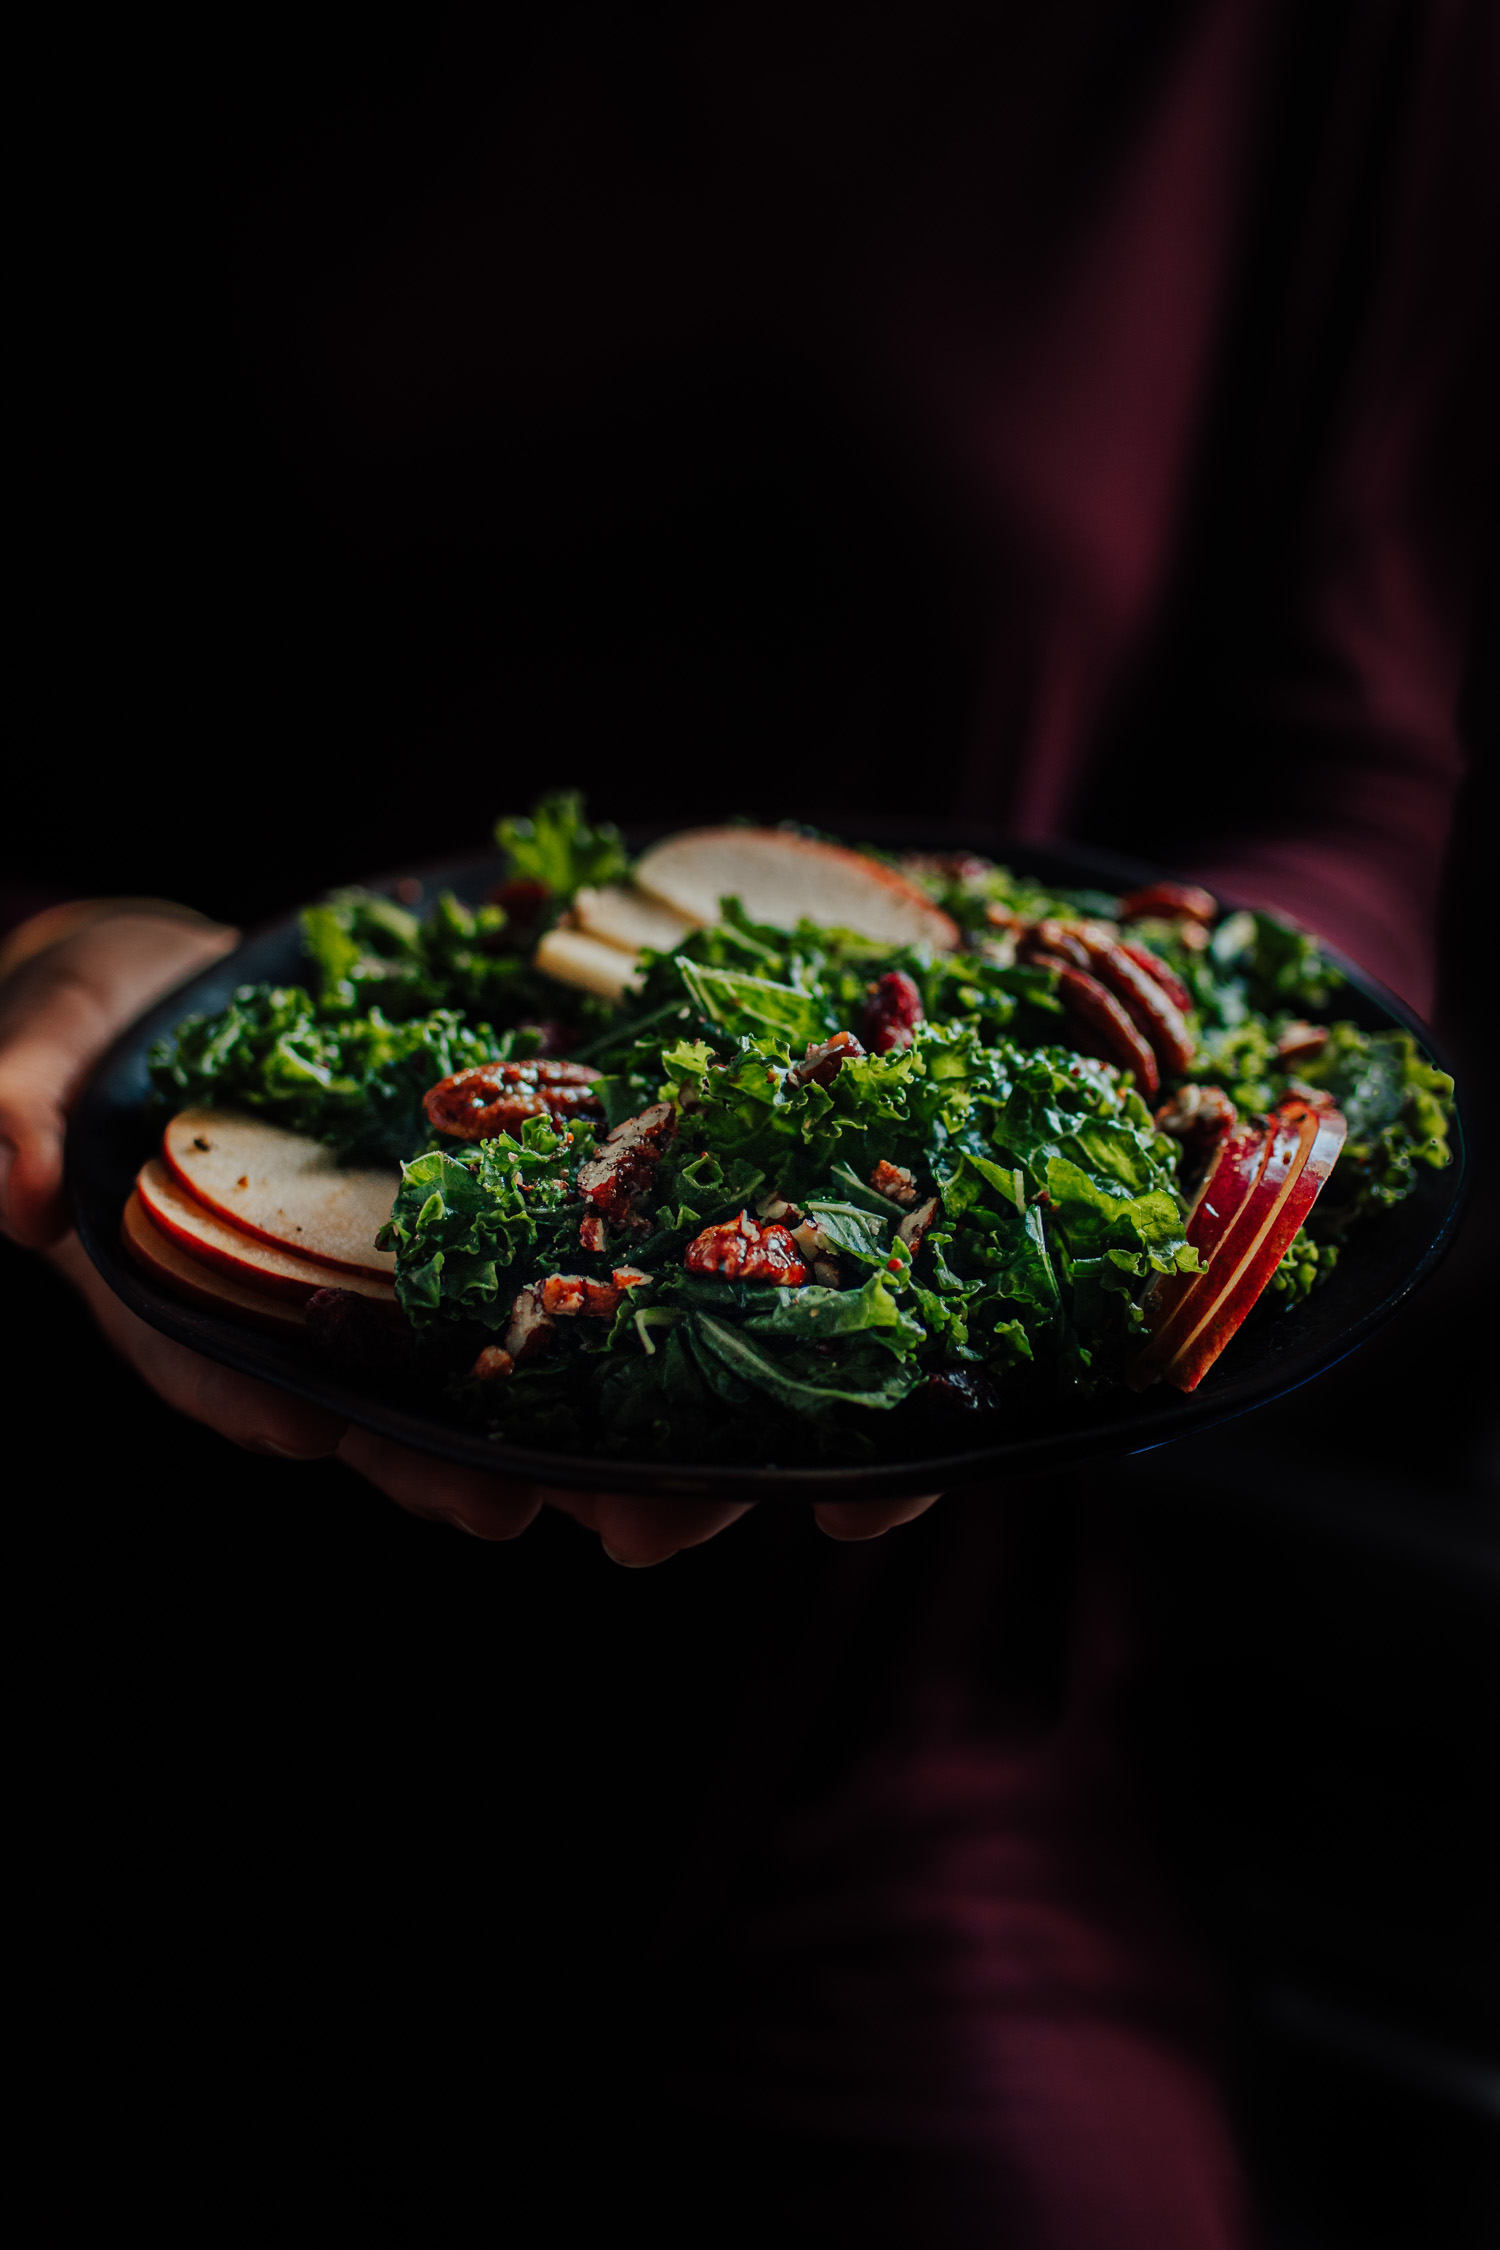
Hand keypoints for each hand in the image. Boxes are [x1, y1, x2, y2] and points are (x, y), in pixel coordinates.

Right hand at [1, 908, 942, 1560]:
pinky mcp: (551, 1188)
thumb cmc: (86, 1042)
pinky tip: (827, 1298)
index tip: (500, 1501)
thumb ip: (5, 1111)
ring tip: (804, 1460)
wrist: (168, 991)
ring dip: (697, 1419)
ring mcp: (476, 1264)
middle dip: (597, 1481)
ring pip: (600, 1370)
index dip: (428, 1468)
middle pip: (505, 1429)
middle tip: (683, 1514)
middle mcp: (389, 1323)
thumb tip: (8, 1177)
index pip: (351, 1421)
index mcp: (269, 1326)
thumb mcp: (22, 1060)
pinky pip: (648, 1252)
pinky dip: (732, 1282)